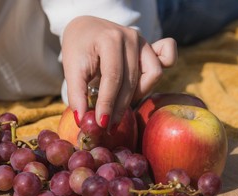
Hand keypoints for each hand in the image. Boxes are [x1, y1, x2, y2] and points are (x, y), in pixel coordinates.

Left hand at [62, 16, 176, 130]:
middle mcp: (131, 38)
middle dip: (120, 107)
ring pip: (153, 75)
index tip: (102, 123)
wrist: (86, 29)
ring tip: (119, 101)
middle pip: (132, 81)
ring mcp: (143, 41)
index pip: (113, 77)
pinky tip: (140, 87)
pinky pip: (167, 60)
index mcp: (110, 39)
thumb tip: (82, 121)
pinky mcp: (150, 47)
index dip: (108, 103)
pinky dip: (156, 75)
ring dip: (138, 93)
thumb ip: (76, 94)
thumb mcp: (71, 70)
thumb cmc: (78, 49)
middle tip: (108, 125)